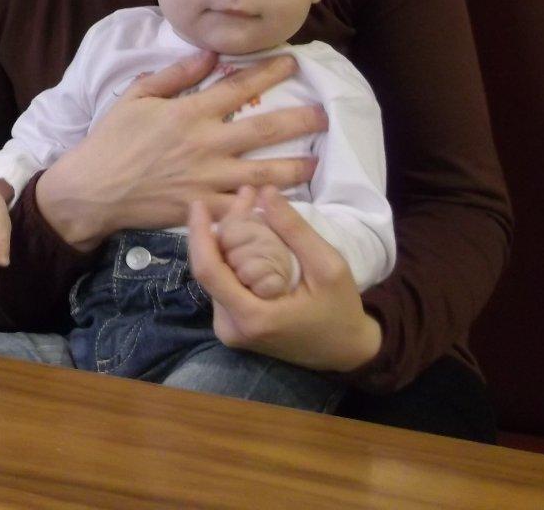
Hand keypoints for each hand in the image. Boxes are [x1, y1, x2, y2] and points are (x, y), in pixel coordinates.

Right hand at [35, 53, 325, 250]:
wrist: (92, 190)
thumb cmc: (111, 140)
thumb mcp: (137, 96)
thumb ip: (175, 75)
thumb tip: (209, 53)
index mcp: (190, 113)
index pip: (239, 86)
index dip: (270, 72)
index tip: (293, 63)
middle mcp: (206, 144)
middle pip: (264, 128)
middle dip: (300, 120)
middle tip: (326, 114)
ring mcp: (207, 179)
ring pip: (264, 173)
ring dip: (296, 167)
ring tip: (318, 162)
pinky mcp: (202, 209)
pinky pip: (242, 210)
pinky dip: (266, 208)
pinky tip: (286, 206)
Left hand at [189, 186, 382, 372]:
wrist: (345, 351)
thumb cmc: (340, 310)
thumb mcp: (327, 266)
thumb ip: (294, 230)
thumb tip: (265, 191)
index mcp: (251, 317)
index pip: (208, 271)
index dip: (199, 233)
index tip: (199, 203)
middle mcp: (230, 327)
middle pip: (210, 268)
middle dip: (221, 228)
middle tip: (243, 196)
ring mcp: (228, 329)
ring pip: (215, 273)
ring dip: (226, 240)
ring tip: (248, 207)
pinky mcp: (232, 325)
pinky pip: (224, 283)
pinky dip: (232, 257)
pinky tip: (248, 234)